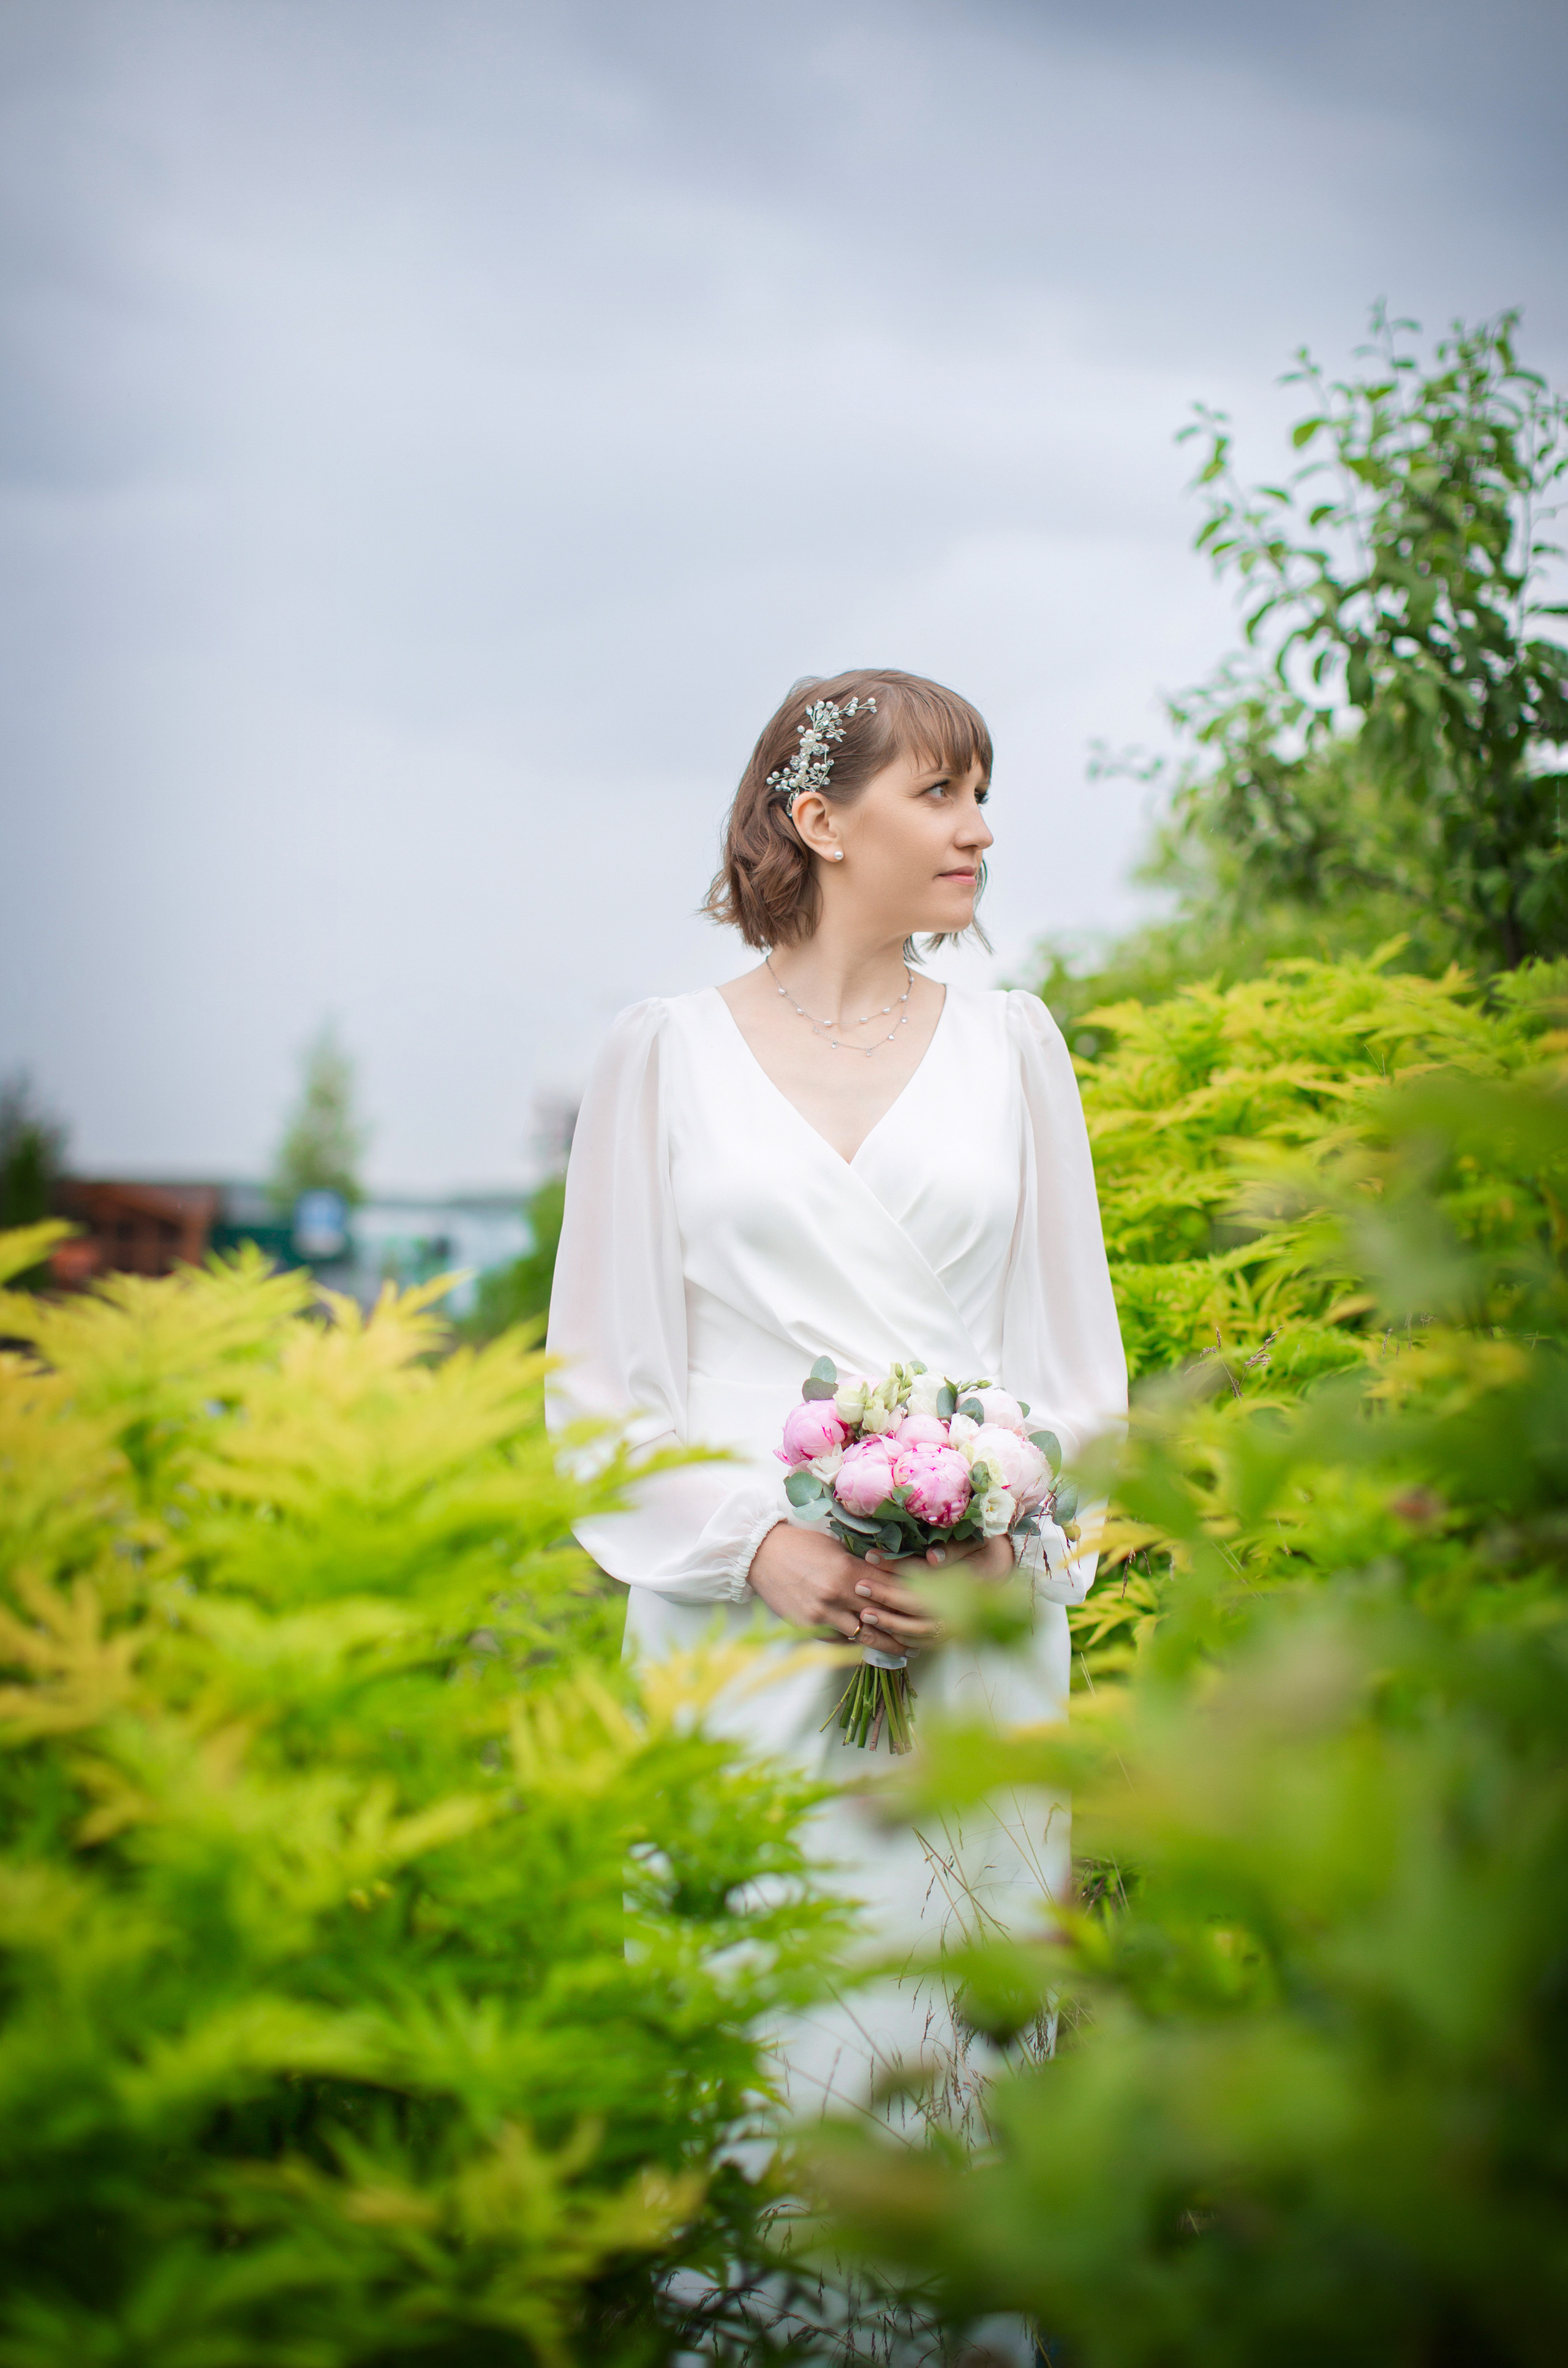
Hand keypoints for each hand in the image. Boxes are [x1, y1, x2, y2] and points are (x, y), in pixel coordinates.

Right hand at [746, 1521, 939, 1642]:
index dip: (910, 1601)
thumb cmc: (801, 1545)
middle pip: (881, 1616)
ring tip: (905, 1649)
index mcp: (848, 1570)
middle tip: (925, 1634)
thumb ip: (862, 1565)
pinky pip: (839, 1641)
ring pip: (863, 1636)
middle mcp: (837, 1594)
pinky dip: (856, 1645)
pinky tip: (871, 1649)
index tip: (928, 1607)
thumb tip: (890, 1575)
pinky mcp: (808, 1628)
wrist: (761, 1555)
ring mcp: (822, 1614)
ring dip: (885, 1644)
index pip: (888, 1589)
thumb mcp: (837, 1548)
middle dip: (905, 1627)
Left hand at [853, 1533, 1015, 1644]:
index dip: (895, 1567)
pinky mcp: (952, 1635)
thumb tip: (931, 1559)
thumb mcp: (979, 1543)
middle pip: (917, 1606)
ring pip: (918, 1630)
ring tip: (864, 1613)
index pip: (923, 1576)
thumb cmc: (991, 1552)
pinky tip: (883, 1631)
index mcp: (966, 1584)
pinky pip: (924, 1642)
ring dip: (890, 1623)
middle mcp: (961, 1610)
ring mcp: (956, 1626)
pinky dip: (903, 1639)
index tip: (870, 1557)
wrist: (1011, 1575)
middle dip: (886, 1597)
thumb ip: (955, 1551)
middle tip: (859, 1586)